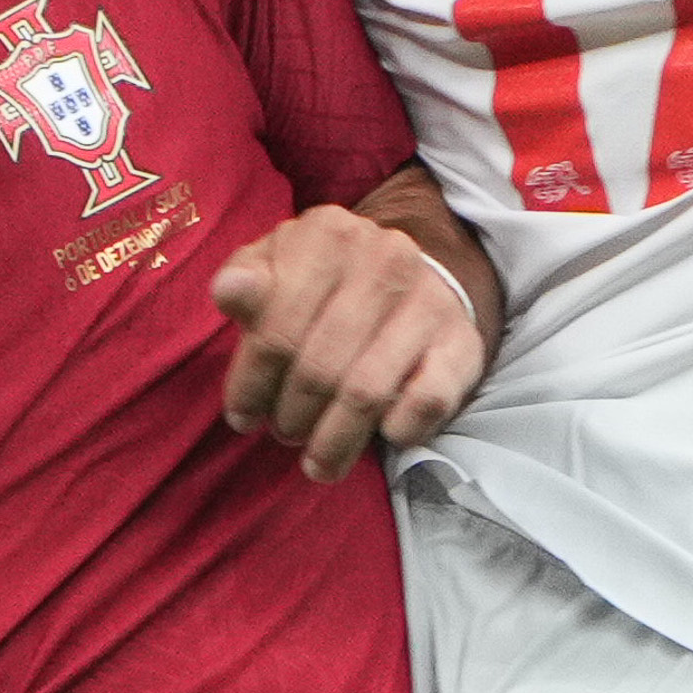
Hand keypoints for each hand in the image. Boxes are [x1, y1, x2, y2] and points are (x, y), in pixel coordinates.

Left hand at [213, 205, 486, 483]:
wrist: (411, 276)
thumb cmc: (322, 284)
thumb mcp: (274, 271)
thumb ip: (245, 284)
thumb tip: (230, 290)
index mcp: (328, 233)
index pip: (276, 326)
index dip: (251, 382)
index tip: (241, 417)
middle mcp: (385, 257)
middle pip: (320, 365)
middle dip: (292, 414)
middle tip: (283, 433)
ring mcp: (429, 299)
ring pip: (368, 392)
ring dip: (335, 439)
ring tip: (317, 459)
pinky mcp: (463, 341)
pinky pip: (428, 401)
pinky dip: (398, 429)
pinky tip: (380, 436)